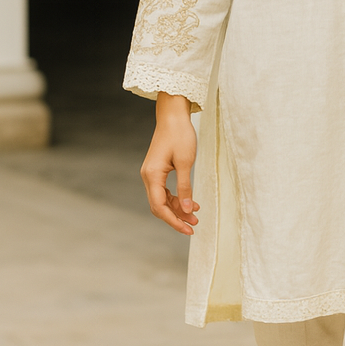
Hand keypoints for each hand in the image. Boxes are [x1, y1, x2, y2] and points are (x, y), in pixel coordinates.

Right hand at [141, 93, 200, 234]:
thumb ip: (186, 188)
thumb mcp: (186, 163)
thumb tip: (188, 209)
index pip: (160, 207)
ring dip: (178, 209)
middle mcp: (148, 176)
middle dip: (176, 218)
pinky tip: (191, 203)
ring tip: (196, 216)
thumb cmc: (180, 135)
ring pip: (162, 200)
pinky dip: (177, 199)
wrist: (173, 116)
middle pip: (159, 207)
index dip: (174, 221)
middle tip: (194, 226)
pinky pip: (164, 192)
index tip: (188, 230)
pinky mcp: (157, 171)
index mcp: (152, 175)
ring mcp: (151, 174)